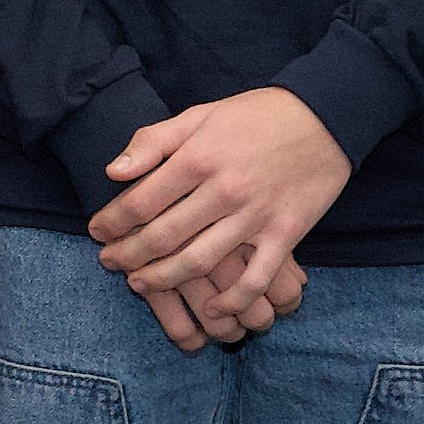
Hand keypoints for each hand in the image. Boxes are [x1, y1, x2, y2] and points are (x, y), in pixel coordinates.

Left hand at [87, 88, 347, 350]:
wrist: (327, 116)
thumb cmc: (255, 116)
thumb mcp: (199, 114)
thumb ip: (153, 141)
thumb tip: (113, 171)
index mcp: (198, 158)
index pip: (140, 201)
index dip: (112, 221)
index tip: (97, 232)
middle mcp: (224, 190)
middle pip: (163, 236)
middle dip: (127, 255)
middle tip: (108, 262)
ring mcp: (256, 216)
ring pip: (200, 261)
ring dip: (164, 279)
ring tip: (139, 284)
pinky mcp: (286, 234)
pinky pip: (256, 278)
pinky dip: (233, 300)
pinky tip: (212, 309)